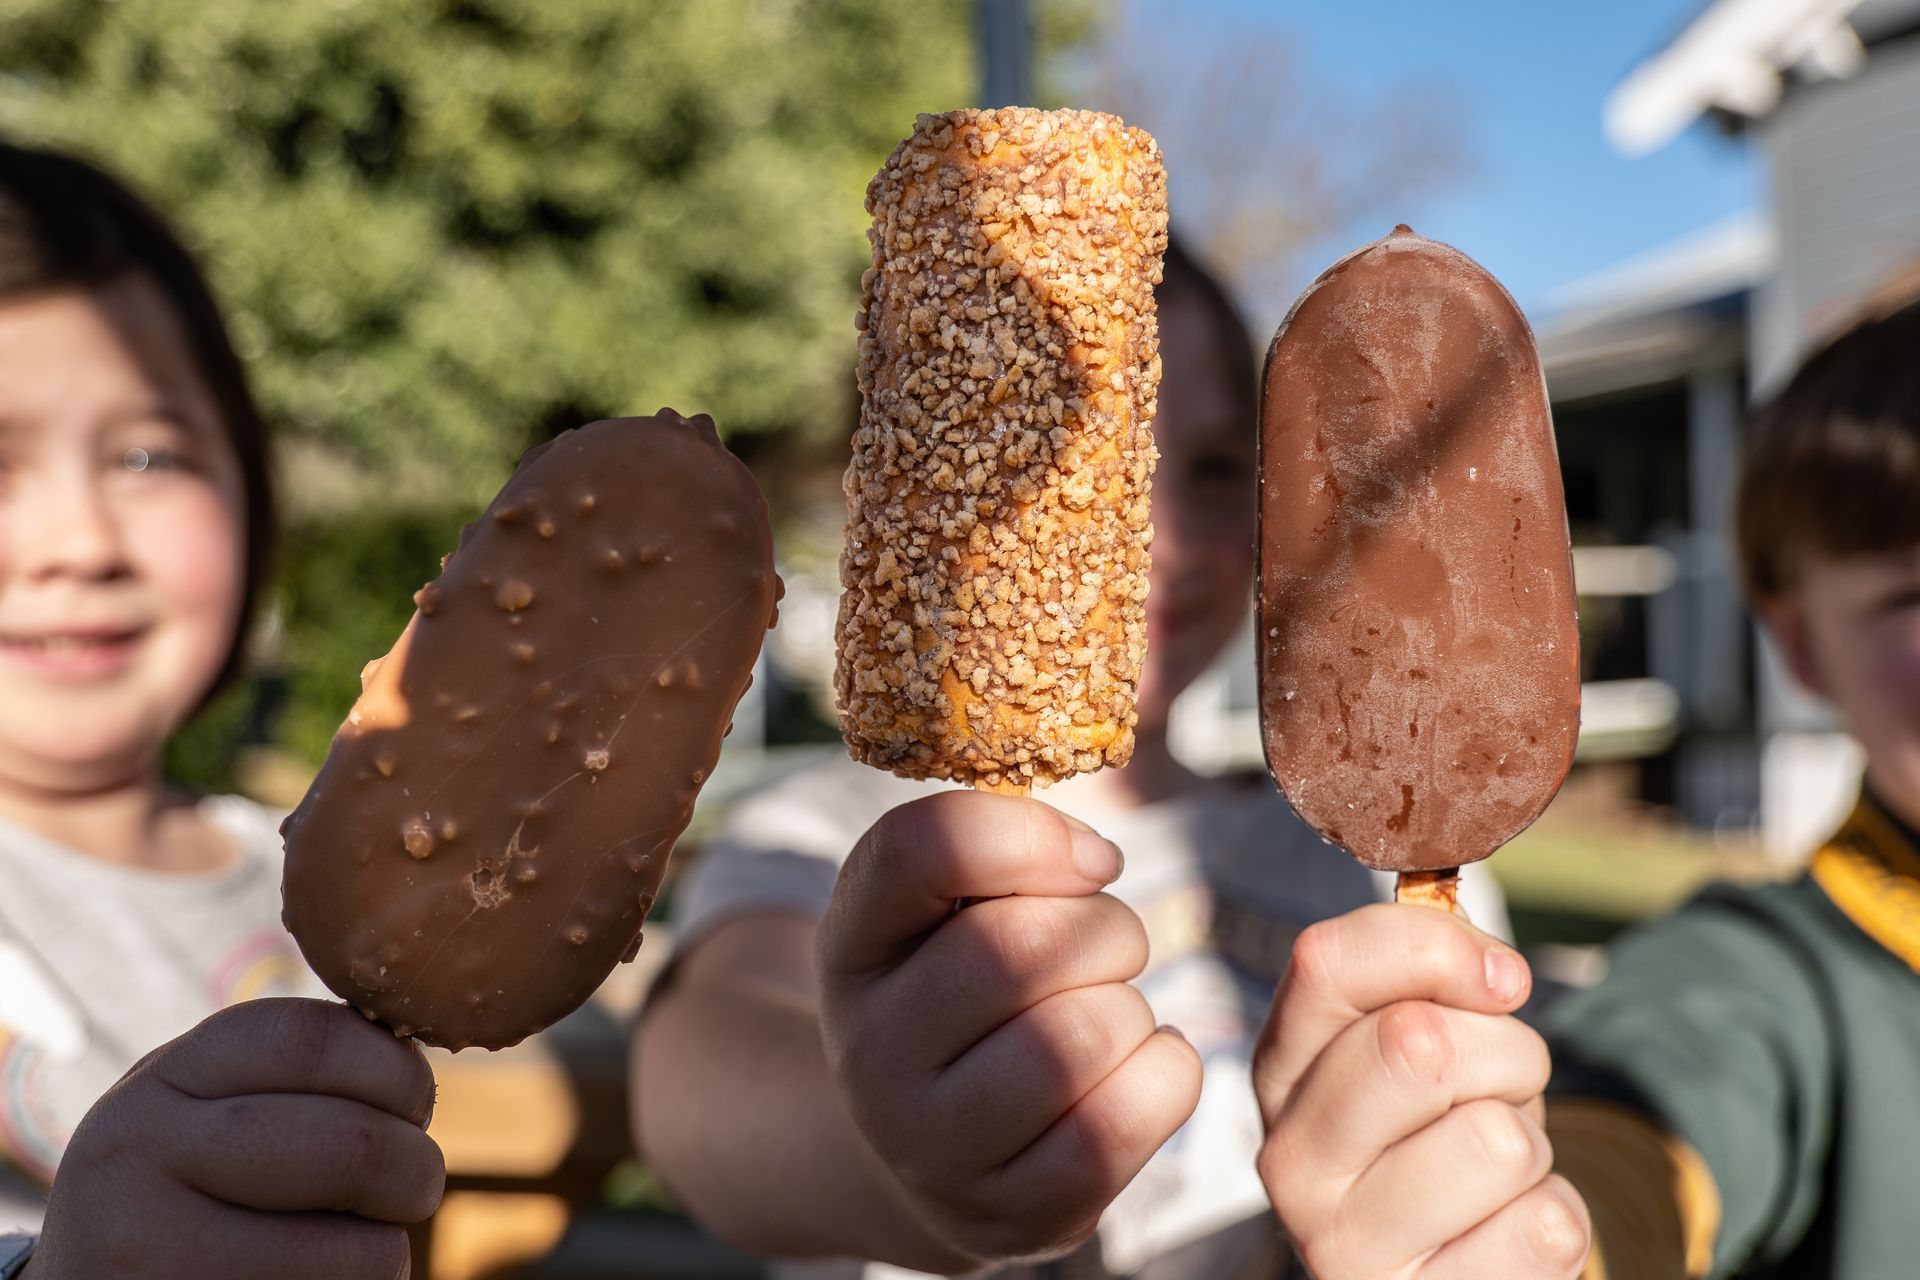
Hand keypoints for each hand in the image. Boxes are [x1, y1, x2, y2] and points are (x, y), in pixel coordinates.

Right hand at [32, 999, 444, 1278]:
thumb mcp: (204, 1117)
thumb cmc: (185, 1201)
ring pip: (355, 1248)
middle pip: (349, 1144)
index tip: (415, 1104)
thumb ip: (286, 1079)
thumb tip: (413, 1065)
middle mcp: (138, 1153)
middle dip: (414, 1167)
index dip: (393, 1068)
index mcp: (160, 1082)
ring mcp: (151, 1251)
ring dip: (386, 1251)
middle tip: (416, 1185)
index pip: (309, 1038)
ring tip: (355, 1248)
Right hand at [816, 792, 1200, 1262]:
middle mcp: (871, 1053)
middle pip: (1022, 946)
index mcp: (851, 947)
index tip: (1091, 860)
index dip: (1027, 834)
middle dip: (1105, 929)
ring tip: (1105, 1017)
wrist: (925, 1155)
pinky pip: (1128, 1116)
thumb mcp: (938, 910)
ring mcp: (935, 1148)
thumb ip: (998, 847)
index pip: (920, 849)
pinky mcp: (1015, 1215)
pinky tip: (1131, 1068)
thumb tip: (1095, 858)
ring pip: (1085, 1033)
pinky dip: (1165, 1072)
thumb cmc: (957, 998)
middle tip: (1106, 946)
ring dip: (1130, 1007)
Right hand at [1252, 905, 1589, 1278]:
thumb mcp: (1416, 1039)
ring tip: (1491, 1167)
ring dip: (1529, 1140)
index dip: (1434, 947)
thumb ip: (1429, 977)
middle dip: (1503, 1051)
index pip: (1326, 962)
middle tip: (1496, 1086)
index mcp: (1278, 1073)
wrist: (1449, 1261)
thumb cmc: (1435, 1128)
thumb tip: (1497, 973)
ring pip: (1499, 1140)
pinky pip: (1546, 1224)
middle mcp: (1291, 1160)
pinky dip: (1551, 1214)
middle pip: (1420, 1044)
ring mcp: (1347, 1248)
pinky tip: (1502, 1228)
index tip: (1496, 977)